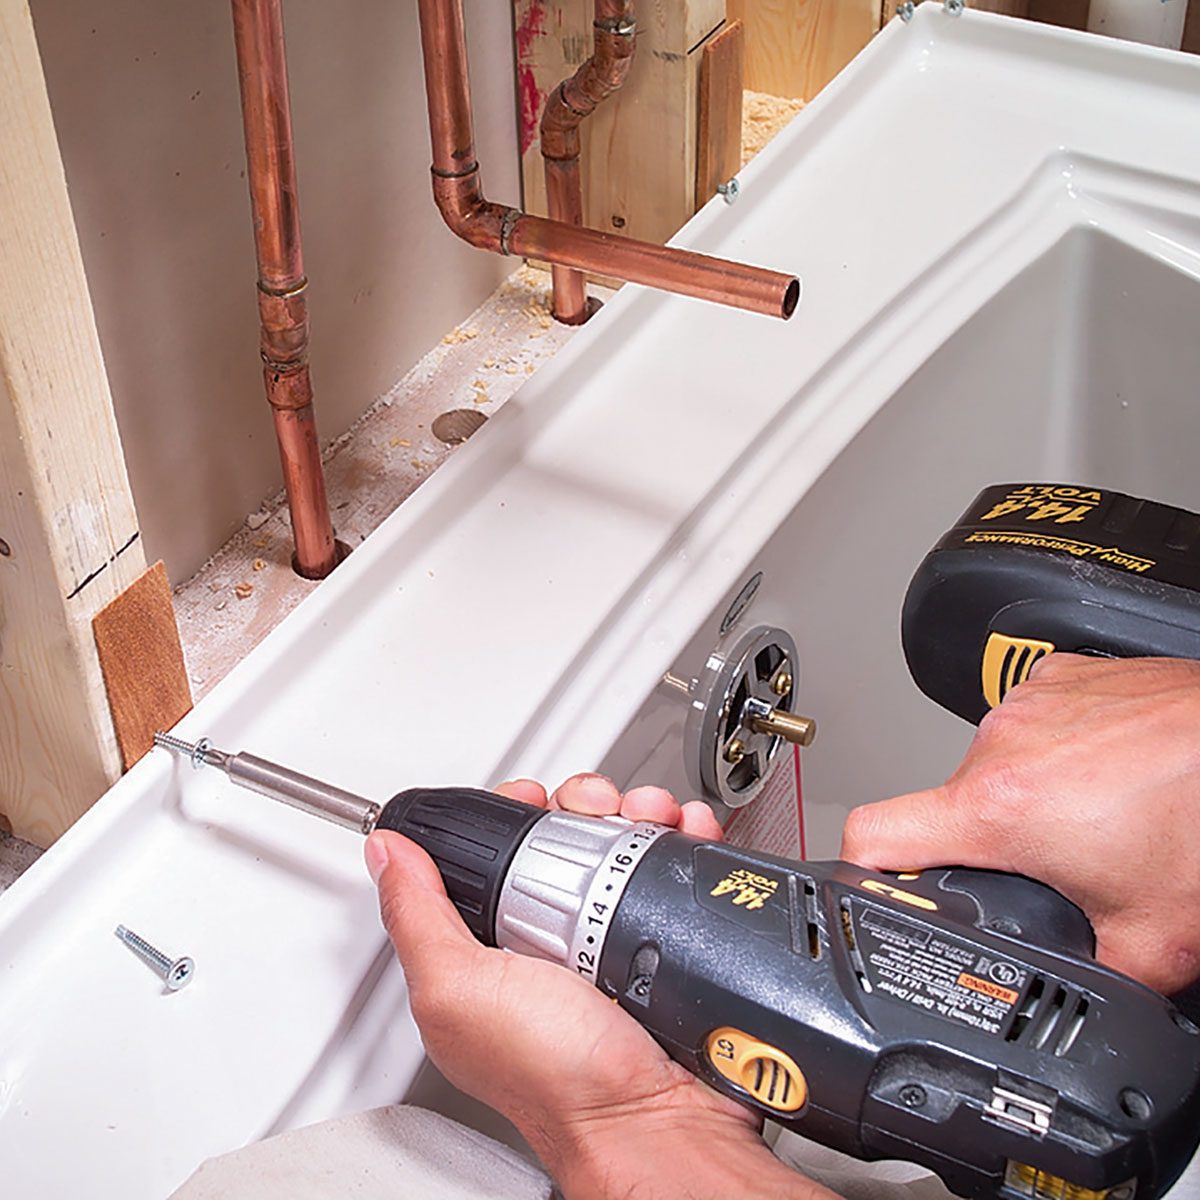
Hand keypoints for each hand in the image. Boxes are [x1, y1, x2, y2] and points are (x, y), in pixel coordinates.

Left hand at [367, 774, 828, 1199]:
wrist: (656, 1120)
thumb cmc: (561, 1080)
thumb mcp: (461, 992)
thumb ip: (417, 918)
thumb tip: (384, 851)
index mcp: (491, 950)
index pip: (495, 851)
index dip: (515, 812)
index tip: (535, 798)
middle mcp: (550, 941)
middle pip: (564, 836)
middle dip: (587, 804)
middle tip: (602, 809)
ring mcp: (609, 940)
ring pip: (620, 845)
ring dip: (639, 814)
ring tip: (651, 818)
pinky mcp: (661, 942)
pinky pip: (671, 872)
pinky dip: (682, 840)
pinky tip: (685, 836)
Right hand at [841, 654, 1199, 994]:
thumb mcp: (1156, 938)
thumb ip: (1096, 979)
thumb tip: (1085, 1014)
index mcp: (1000, 807)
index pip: (873, 833)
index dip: (856, 868)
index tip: (863, 884)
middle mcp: (999, 744)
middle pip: (950, 807)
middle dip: (994, 843)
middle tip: (1064, 861)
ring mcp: (1027, 701)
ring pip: (995, 765)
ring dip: (1029, 794)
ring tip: (1100, 810)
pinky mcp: (1058, 676)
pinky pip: (1031, 722)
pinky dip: (1058, 750)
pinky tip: (1109, 768)